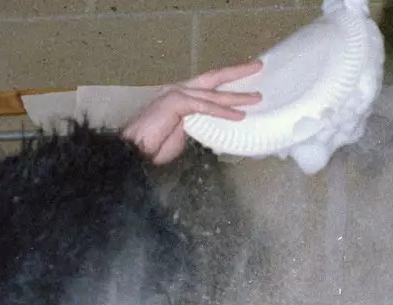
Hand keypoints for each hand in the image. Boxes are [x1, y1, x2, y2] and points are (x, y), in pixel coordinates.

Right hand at [121, 63, 261, 165]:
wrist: (135, 150)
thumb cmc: (155, 145)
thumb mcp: (182, 133)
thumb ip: (197, 125)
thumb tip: (211, 126)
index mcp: (182, 96)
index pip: (209, 86)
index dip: (228, 82)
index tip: (247, 80)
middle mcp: (180, 90)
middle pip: (214, 79)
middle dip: (237, 73)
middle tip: (257, 66)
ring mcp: (178, 94)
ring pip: (213, 94)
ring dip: (236, 96)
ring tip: (256, 98)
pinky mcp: (176, 103)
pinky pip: (205, 107)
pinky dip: (222, 112)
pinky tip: (238, 115)